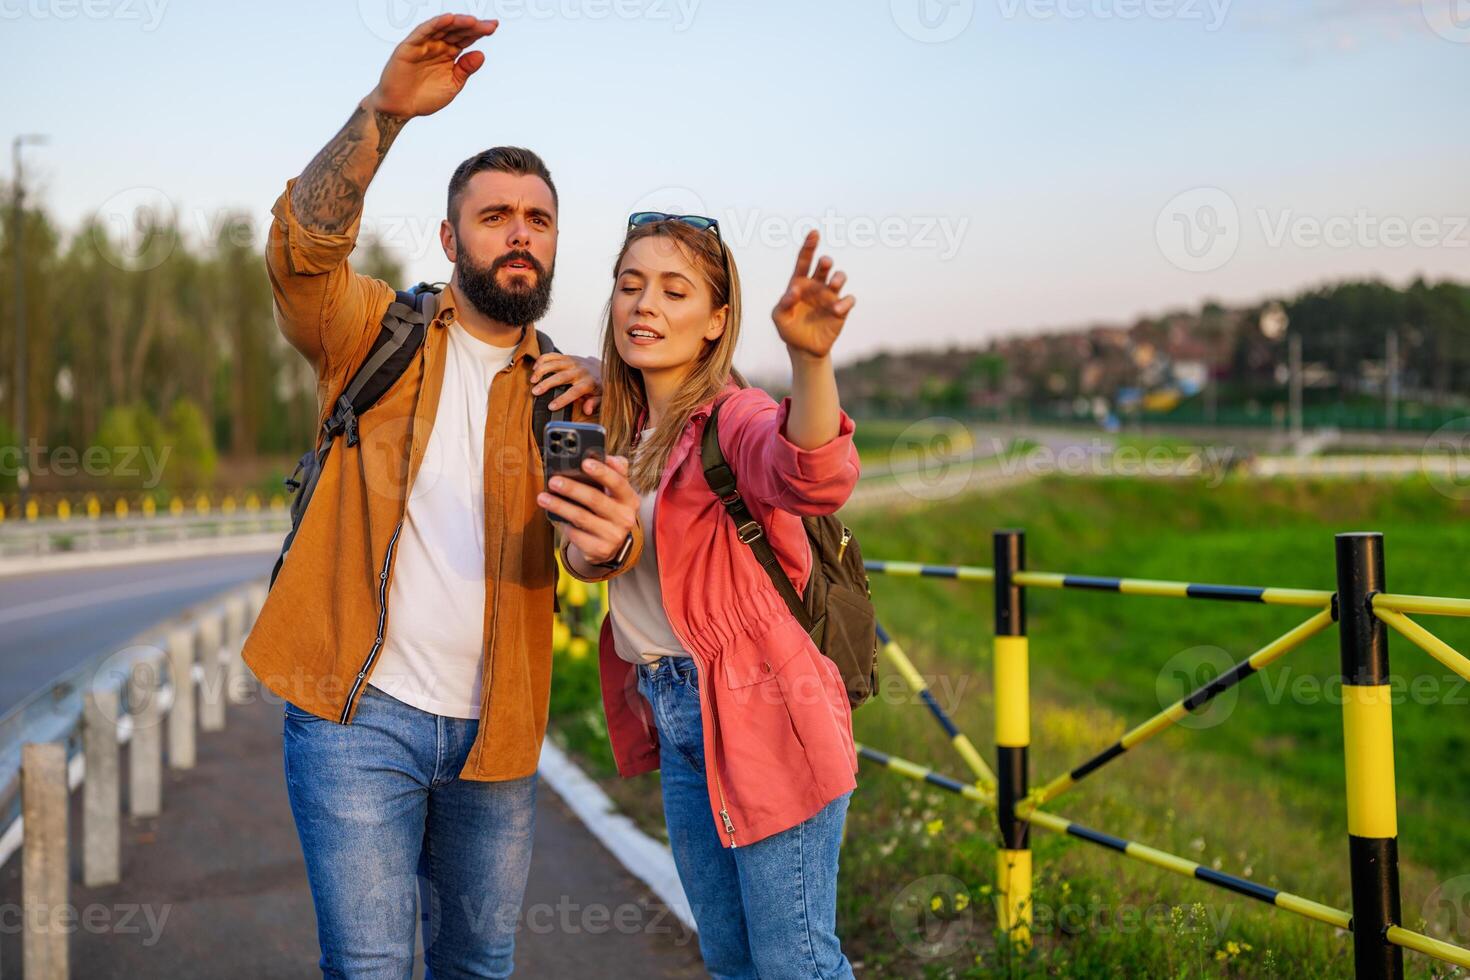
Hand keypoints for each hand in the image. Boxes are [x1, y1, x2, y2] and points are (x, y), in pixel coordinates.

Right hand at [366, 14, 497, 119]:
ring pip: (442, 28)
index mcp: (449, 54)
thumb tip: (481, 54)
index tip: (494, 26)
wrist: (401, 108)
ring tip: (473, 21)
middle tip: (489, 25)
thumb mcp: (452, 85)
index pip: (466, 38)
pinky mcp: (409, 46)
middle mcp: (437, 46)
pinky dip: (435, 24)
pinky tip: (448, 19)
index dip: (479, 32)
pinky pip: (423, 32)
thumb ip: (465, 70)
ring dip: (457, 22)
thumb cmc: (425, 97)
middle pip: (457, 31)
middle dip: (473, 27)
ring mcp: (423, 44)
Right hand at [531, 353, 602, 414]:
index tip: (551, 407)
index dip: (562, 399)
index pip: (574, 391)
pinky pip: (552, 355)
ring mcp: (572, 362)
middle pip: (561, 376)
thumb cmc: (599, 386)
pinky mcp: (567, 356)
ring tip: (532, 380)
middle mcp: (580, 370)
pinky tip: (535, 368)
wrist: (603, 368)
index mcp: (588, 382)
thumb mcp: (602, 397)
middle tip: (535, 392)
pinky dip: (542, 360)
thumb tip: (587, 410)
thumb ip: (594, 403)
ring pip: (554, 364)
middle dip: (547, 384)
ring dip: (541, 371)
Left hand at [537, 455, 638, 564]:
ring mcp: (613, 535)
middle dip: (572, 488)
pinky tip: (555, 517)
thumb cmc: (609, 510)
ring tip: (543, 498)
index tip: (584, 462)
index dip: (602, 472)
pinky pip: (576, 534)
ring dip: (560, 506)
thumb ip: (615, 472)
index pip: (618, 482)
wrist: (610, 544)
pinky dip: (564, 525)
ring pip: (581, 517)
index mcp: (630, 499)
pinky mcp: (600, 549)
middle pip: (595, 499)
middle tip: (554, 481)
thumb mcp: (616, 493)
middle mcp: (625, 518)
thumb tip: (609, 457)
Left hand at [771, 230, 855, 360]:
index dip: (809, 246)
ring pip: (839, 278)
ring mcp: (830, 296)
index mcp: (799, 283)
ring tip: (834, 283)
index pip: (804, 260)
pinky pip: (848, 300)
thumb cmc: (789, 329)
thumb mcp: (779, 317)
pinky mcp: (841, 309)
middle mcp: (816, 286)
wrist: (803, 348)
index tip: (814, 233)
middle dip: (825, 262)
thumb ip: (783, 303)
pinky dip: (845, 302)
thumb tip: (794, 291)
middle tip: (825, 263)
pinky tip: (836, 309)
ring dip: (839, 277)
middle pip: (824, 266)